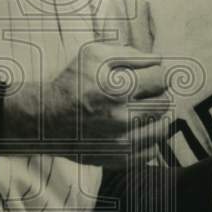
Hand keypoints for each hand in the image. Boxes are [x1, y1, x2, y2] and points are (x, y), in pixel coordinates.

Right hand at [4, 43, 170, 141]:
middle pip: (165, 102)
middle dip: (157, 93)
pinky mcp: (119, 159)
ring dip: (155, 116)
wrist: (46, 119)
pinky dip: (147, 139)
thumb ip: (129, 53)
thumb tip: (158, 59)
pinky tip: (133, 129)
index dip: (157, 72)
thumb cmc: (71, 83)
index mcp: (117, 89)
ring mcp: (122, 142)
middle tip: (142, 91)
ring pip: (162, 128)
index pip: (162, 79)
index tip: (148, 74)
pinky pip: (151, 151)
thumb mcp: (93, 55)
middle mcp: (122, 118)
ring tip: (140, 110)